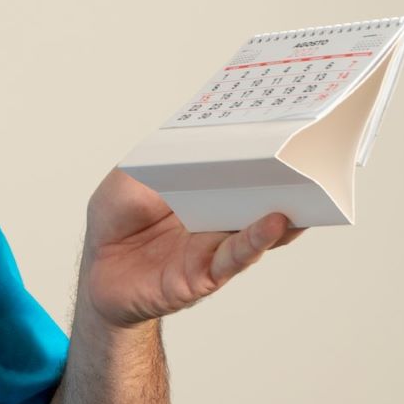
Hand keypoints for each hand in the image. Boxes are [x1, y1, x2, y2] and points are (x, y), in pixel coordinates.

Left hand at [79, 166, 305, 328]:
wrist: (94, 273)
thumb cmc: (113, 223)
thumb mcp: (127, 181)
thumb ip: (160, 163)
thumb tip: (197, 145)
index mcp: (201, 191)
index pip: (237, 169)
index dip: (258, 152)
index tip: (285, 129)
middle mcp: (216, 219)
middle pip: (257, 197)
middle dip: (283, 180)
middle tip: (309, 157)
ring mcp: (214, 247)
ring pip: (257, 227)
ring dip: (282, 209)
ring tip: (302, 190)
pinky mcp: (206, 274)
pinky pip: (236, 257)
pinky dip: (257, 240)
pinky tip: (272, 224)